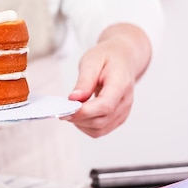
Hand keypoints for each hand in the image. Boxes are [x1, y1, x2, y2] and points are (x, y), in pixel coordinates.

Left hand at [60, 23, 151, 137]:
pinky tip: (79, 115)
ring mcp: (123, 112)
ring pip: (100, 129)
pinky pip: (101, 130)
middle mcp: (125, 101)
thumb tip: (74, 99)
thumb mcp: (91, 61)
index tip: (66, 109)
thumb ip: (84, 81)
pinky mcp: (118, 118)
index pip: (105, 106)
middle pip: (101, 121)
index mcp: (121, 84)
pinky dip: (87, 126)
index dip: (84, 111)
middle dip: (78, 118)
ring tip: (71, 110)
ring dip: (81, 124)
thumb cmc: (107, 58)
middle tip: (62, 109)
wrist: (122, 58)